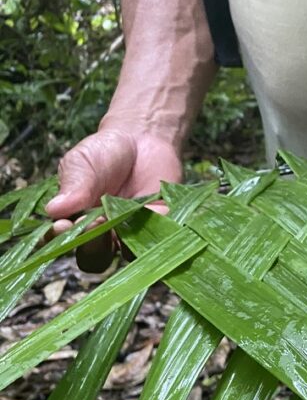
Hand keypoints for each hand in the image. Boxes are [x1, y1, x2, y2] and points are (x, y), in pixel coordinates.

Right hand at [45, 127, 182, 271]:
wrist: (142, 141)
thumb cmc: (104, 153)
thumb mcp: (82, 163)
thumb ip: (72, 186)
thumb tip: (53, 210)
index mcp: (75, 222)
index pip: (63, 242)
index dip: (61, 240)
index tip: (62, 225)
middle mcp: (102, 236)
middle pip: (94, 258)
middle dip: (93, 245)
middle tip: (95, 222)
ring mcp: (132, 235)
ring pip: (127, 255)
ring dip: (125, 242)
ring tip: (122, 220)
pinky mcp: (160, 228)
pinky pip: (159, 239)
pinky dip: (156, 230)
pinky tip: (155, 212)